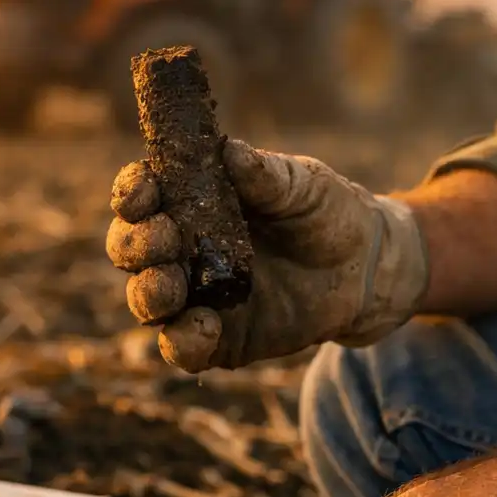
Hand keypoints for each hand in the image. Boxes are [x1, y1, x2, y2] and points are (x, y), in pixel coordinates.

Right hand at [105, 138, 429, 371]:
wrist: (366, 268)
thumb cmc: (326, 212)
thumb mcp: (302, 186)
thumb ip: (266, 174)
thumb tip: (229, 150)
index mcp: (190, 200)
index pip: (143, 194)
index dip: (133, 192)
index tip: (143, 191)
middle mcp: (181, 248)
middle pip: (130, 248)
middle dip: (135, 245)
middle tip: (162, 240)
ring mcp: (195, 295)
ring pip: (146, 300)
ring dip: (148, 293)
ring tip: (170, 286)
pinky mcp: (217, 338)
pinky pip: (182, 347)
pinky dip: (183, 341)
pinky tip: (204, 327)